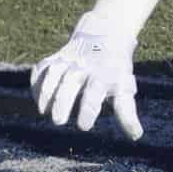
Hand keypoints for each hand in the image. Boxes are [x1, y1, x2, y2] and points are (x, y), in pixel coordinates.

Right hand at [30, 13, 141, 139]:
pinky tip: (38, 100)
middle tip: (59, 121)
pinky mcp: (55, 58)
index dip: (88, 110)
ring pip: (54, 73)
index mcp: (104, 75)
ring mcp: (68, 60)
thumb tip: (136, 136)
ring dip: (47, 93)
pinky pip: (41, 68)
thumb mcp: (124, 86)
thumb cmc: (114, 71)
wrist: (104, 35)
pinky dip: (36, 83)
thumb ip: (127, 111)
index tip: (83, 126)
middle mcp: (85, 66)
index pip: (95, 92)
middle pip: (71, 82)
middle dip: (63, 102)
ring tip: (44, 112)